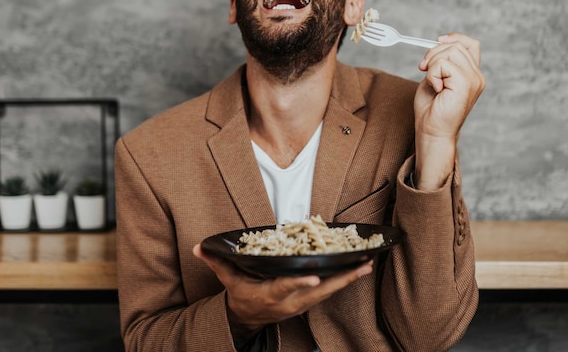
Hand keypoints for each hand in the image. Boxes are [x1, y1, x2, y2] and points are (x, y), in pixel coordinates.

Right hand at [192, 244, 372, 338]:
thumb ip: (217, 262)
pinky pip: (330, 291)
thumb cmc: (241, 295)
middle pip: (318, 292)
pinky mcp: (309, 302)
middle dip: (340, 280)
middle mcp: (290, 301)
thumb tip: (200, 247)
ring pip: (329, 292)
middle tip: (361, 266)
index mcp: (270, 294)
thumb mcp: (228, 280)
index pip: (285, 288)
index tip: (313, 277)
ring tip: (367, 264)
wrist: (248, 319)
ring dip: (348, 279)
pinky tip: (360, 269)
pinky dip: (345, 280)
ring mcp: (302, 303)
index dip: (299, 283)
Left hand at [414, 33, 484, 188]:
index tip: (438, 40)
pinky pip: (443, 64)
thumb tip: (437, 43)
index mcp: (472, 74)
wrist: (432, 132)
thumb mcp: (435, 78)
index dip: (455, 38)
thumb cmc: (432, 109)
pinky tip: (436, 89)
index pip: (471, 44)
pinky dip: (433, 74)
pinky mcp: (465, 84)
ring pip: (450, 52)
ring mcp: (473, 80)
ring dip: (432, 64)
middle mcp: (477, 76)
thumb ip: (441, 61)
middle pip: (456, 45)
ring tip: (431, 81)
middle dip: (433, 52)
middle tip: (423, 68)